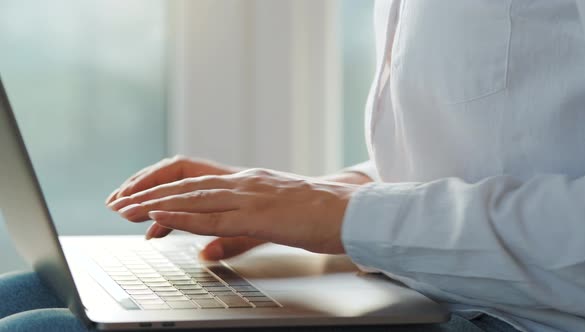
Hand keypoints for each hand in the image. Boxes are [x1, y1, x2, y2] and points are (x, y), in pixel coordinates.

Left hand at [108, 168, 359, 255]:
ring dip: (157, 202)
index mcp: (248, 181)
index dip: (164, 186)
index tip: (138, 198)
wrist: (352, 210)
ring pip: (194, 196)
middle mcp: (244, 182)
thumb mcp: (272, 221)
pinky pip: (215, 215)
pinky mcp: (259, 214)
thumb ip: (236, 233)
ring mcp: (251, 195)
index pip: (196, 178)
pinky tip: (162, 216)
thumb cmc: (319, 215)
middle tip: (119, 202)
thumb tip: (205, 250)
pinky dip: (184, 215)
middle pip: (186, 183)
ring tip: (128, 209)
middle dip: (149, 192)